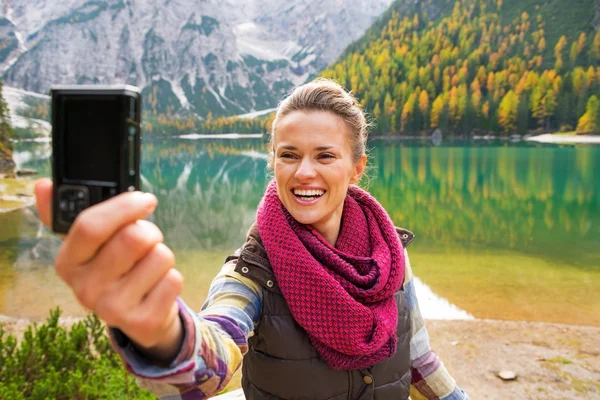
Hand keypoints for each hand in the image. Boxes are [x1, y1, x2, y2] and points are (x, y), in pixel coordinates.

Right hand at [34, 178, 183, 363]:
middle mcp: (85, 289)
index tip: (145, 200)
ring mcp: (112, 308)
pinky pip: (173, 280)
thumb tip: (44, 186)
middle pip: (134, 238)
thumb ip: (69, 215)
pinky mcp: (143, 322)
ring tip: (149, 267)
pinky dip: (172, 277)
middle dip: (151, 231)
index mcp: (68, 263)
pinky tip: (157, 287)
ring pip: (159, 256)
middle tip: (148, 239)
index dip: (123, 207)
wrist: (137, 317)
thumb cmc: (116, 269)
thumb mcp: (91, 246)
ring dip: (163, 255)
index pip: (90, 226)